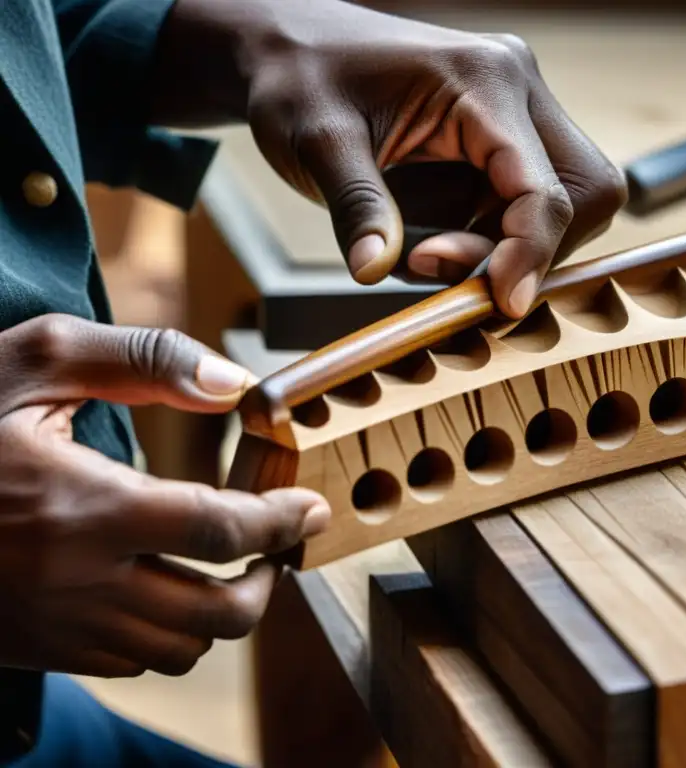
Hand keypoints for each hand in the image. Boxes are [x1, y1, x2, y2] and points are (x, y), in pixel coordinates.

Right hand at [0, 315, 329, 677]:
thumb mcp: (34, 358)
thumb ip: (141, 359)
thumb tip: (232, 384)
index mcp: (86, 508)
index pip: (220, 530)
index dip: (282, 521)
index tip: (311, 509)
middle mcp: (78, 581)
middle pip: (217, 614)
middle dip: (266, 582)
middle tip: (275, 545)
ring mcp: (55, 625)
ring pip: (178, 651)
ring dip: (219, 613)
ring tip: (226, 567)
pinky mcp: (35, 646)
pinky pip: (128, 663)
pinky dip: (167, 634)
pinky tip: (162, 587)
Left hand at [241, 3, 627, 316]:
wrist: (293, 48)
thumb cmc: (302, 78)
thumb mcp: (315, 141)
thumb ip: (354, 206)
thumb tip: (374, 271)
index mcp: (484, 80)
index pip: (545, 186)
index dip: (532, 253)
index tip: (502, 304)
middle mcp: (519, 92)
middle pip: (585, 194)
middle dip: (532, 250)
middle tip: (440, 266)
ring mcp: (519, 115)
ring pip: (565, 207)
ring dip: (507, 250)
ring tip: (423, 252)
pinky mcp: (506, 141)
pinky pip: (529, 207)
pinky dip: (492, 241)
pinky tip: (432, 240)